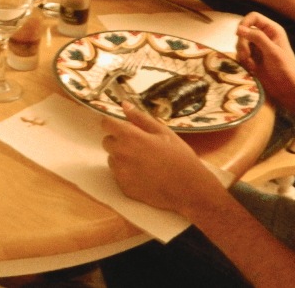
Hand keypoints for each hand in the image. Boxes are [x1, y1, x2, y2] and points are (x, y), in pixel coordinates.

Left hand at [101, 103, 220, 212]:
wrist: (188, 188)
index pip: (106, 123)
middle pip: (107, 141)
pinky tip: (144, 174)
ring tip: (143, 161)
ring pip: (112, 158)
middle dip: (118, 140)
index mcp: (129, 136)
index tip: (123, 127)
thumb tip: (124, 105)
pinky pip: (118, 175)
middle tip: (139, 145)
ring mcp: (120, 172)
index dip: (113, 123)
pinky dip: (127, 172)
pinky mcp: (123, 187)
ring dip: (121, 157)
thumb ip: (140, 118)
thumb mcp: (163, 132)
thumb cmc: (178, 156)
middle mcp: (120, 154)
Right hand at [235, 12, 294, 116]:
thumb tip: (239, 29)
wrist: (287, 89)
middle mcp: (264, 36)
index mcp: (272, 30)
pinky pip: (241, 54)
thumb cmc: (285, 69)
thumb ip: (257, 38)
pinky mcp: (253, 58)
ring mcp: (258, 47)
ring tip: (251, 65)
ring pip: (241, 43)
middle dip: (242, 43)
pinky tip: (252, 69)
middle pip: (244, 31)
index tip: (239, 34)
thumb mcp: (272, 52)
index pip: (253, 17)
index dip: (244, 23)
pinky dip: (243, 61)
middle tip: (246, 56)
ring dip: (242, 54)